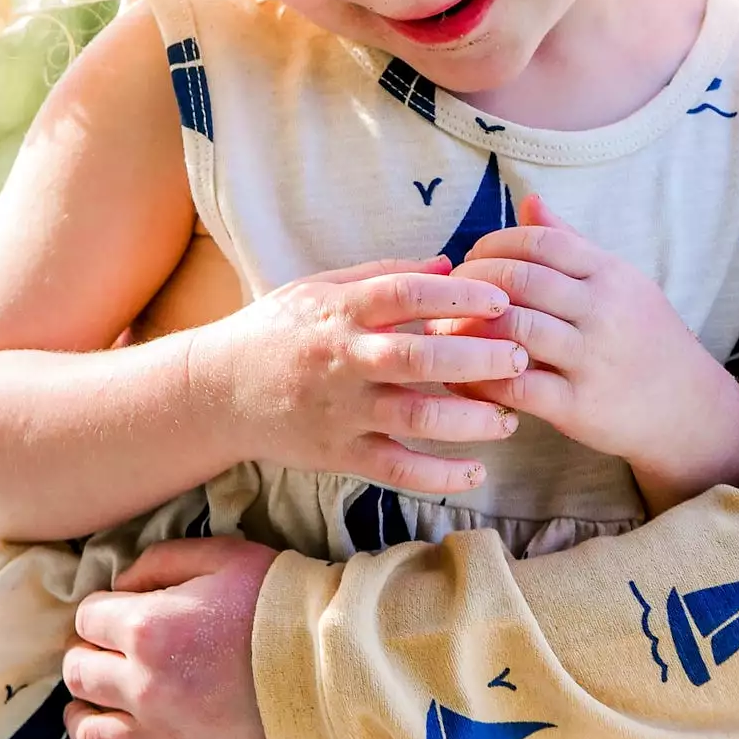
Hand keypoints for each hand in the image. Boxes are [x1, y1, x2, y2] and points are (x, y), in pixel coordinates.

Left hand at [62, 536, 276, 738]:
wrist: (335, 658)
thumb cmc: (279, 599)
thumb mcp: (221, 554)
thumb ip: (160, 561)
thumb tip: (121, 586)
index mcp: (146, 629)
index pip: (87, 619)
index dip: (101, 611)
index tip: (120, 612)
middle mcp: (144, 687)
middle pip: (79, 675)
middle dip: (87, 657)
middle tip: (107, 653)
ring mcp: (167, 737)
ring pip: (92, 736)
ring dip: (85, 715)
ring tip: (97, 705)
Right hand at [204, 258, 527, 493]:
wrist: (217, 391)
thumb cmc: (277, 331)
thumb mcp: (320, 288)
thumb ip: (383, 276)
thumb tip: (448, 264)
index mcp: (340, 310)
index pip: (405, 293)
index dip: (457, 296)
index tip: (501, 300)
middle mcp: (342, 360)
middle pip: (418, 357)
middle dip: (478, 358)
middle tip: (520, 357)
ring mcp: (340, 410)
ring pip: (415, 417)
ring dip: (470, 420)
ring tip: (509, 419)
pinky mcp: (338, 453)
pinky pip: (396, 469)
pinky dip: (439, 475)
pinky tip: (476, 471)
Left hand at [454, 196, 738, 513]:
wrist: (690, 410)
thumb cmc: (647, 339)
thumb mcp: (621, 283)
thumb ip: (572, 243)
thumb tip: (530, 200)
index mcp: (609, 274)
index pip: (538, 241)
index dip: (493, 245)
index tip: (471, 260)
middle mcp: (602, 311)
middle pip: (519, 279)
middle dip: (471, 283)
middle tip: (447, 295)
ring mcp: (591, 358)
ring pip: (513, 328)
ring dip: (467, 329)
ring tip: (443, 334)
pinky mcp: (578, 405)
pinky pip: (516, 386)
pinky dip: (480, 380)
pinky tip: (462, 378)